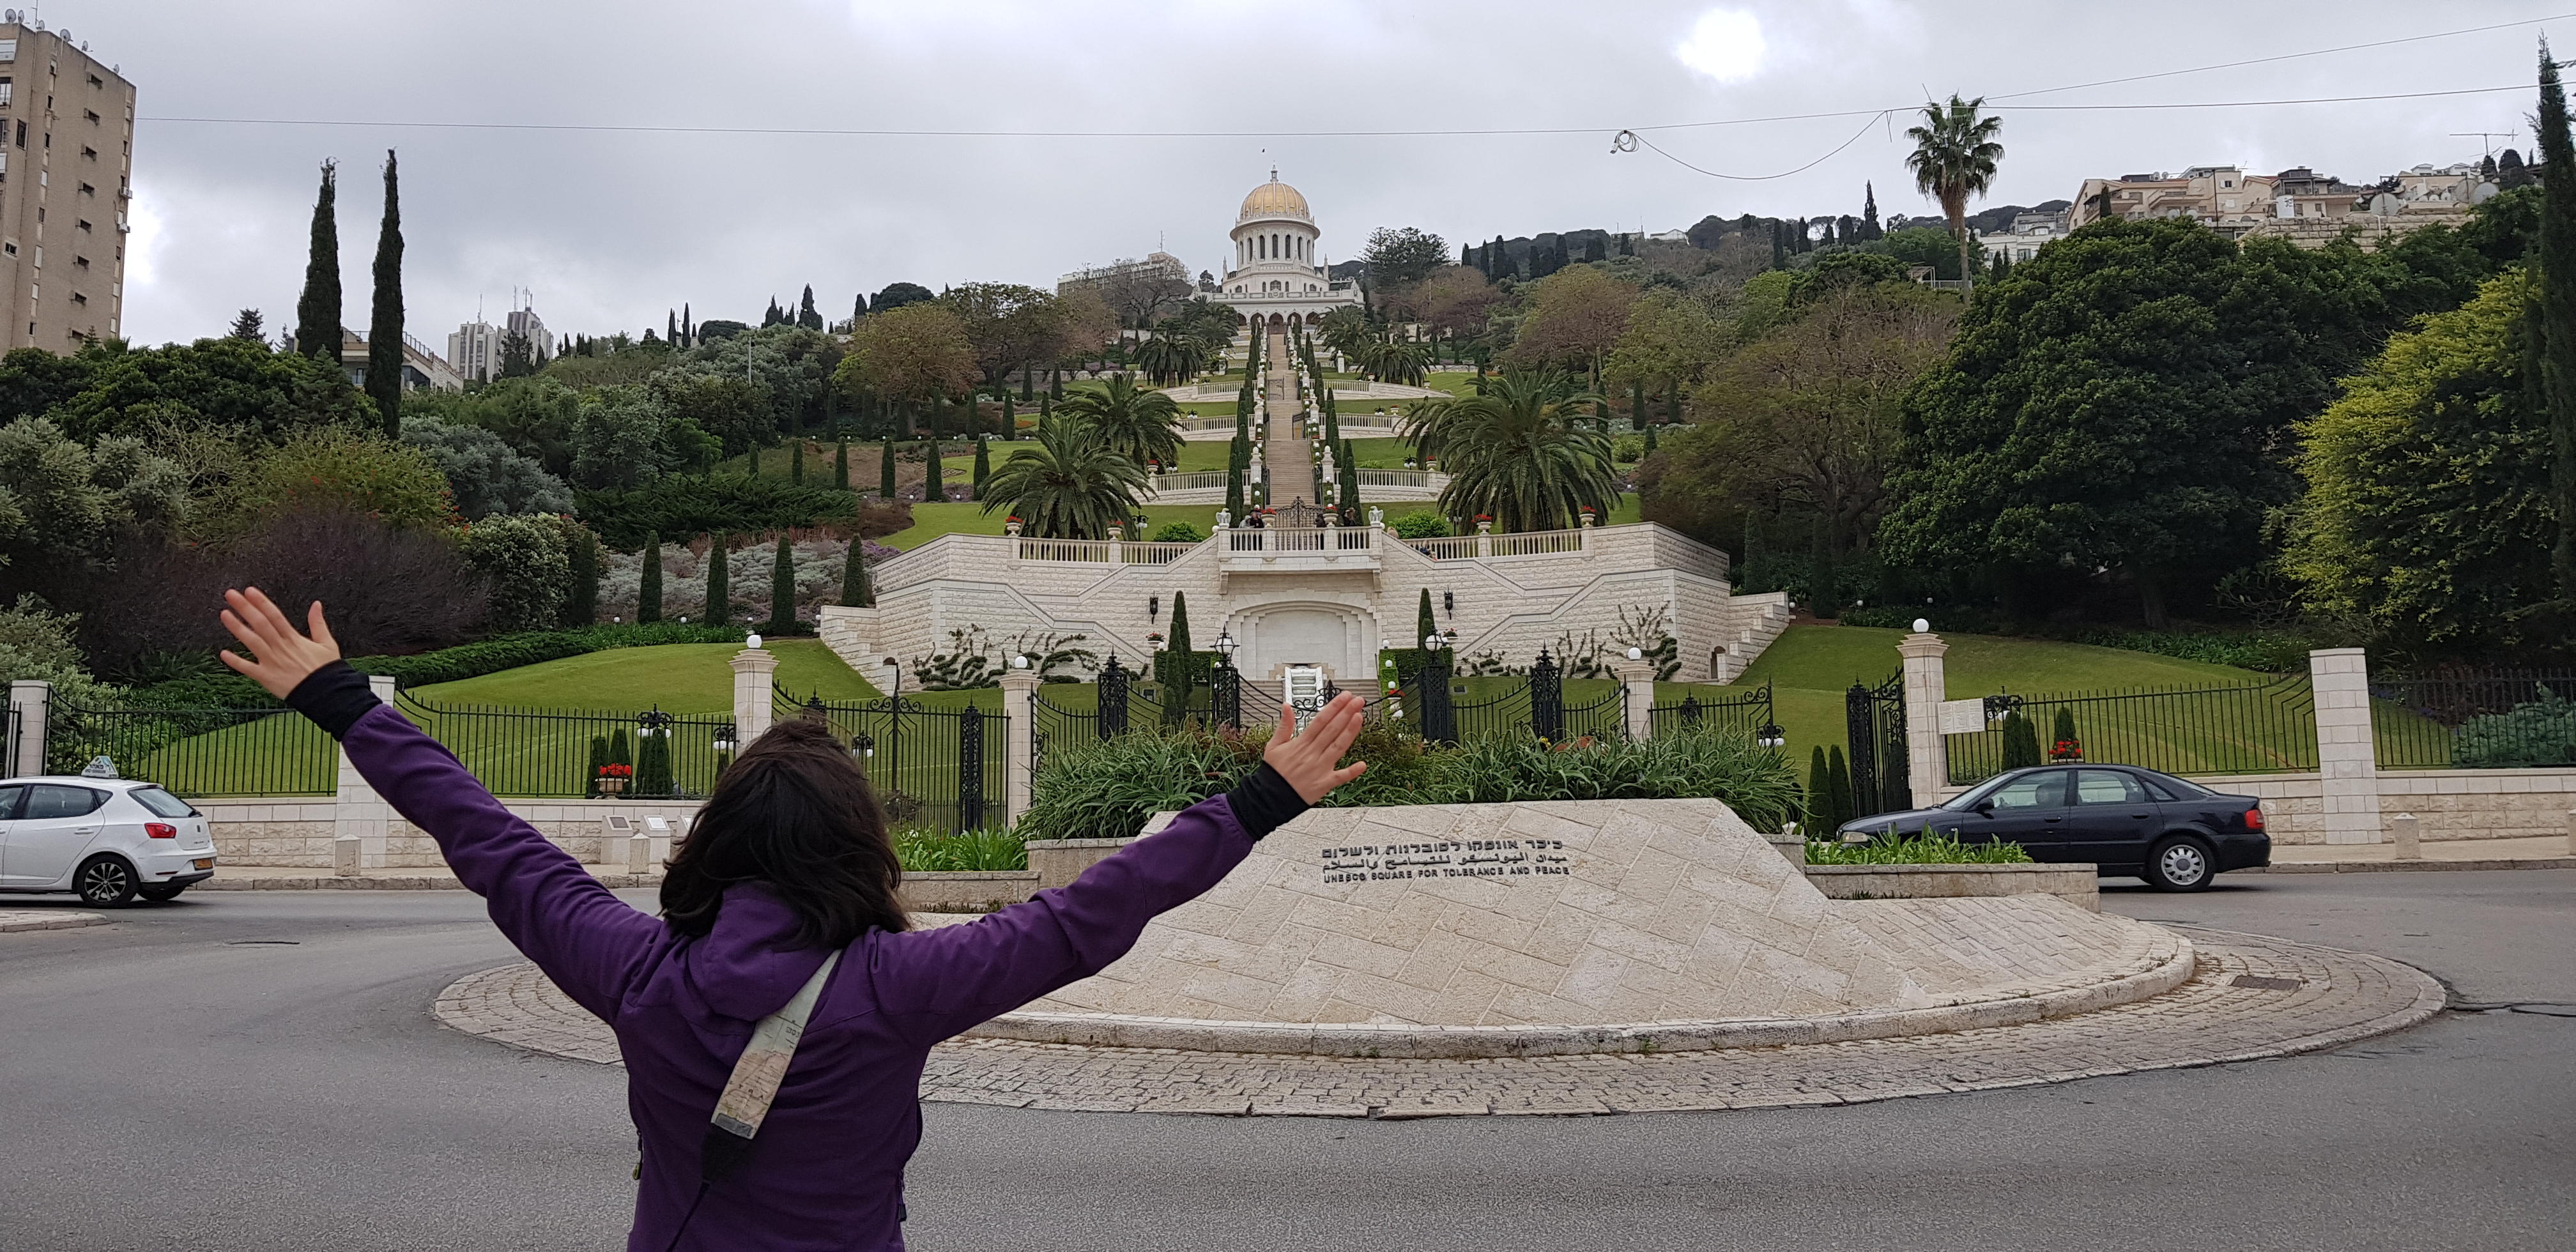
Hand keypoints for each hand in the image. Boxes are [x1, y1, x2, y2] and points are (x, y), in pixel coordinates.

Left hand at [216, 587, 343, 700]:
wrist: (327, 694)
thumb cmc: (327, 670)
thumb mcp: (327, 644)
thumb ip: (318, 623)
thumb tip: (316, 605)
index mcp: (293, 638)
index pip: (274, 615)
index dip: (261, 602)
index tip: (249, 591)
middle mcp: (280, 647)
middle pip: (260, 623)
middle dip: (245, 608)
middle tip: (231, 595)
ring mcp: (272, 662)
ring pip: (252, 641)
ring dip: (237, 627)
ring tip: (224, 614)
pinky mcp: (267, 677)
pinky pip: (248, 668)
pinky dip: (235, 661)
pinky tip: (223, 653)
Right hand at [1264, 693, 1367, 803]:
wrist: (1270, 797)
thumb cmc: (1274, 772)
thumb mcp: (1274, 745)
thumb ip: (1284, 725)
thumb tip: (1286, 706)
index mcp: (1301, 743)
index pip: (1321, 720)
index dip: (1334, 707)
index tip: (1344, 697)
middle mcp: (1312, 753)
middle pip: (1332, 729)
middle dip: (1346, 713)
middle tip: (1358, 701)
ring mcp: (1320, 768)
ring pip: (1338, 746)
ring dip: (1351, 731)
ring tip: (1360, 717)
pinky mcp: (1324, 783)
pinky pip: (1340, 777)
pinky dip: (1352, 771)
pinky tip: (1363, 764)